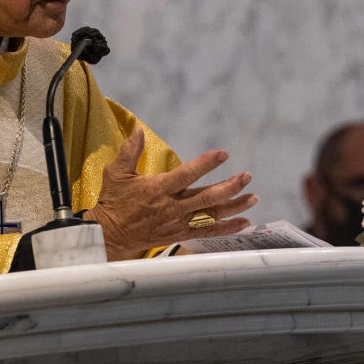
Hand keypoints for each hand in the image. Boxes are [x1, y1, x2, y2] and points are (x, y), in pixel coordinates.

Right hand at [83, 128, 257, 259]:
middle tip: (247, 176)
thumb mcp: (117, 173)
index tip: (223, 154)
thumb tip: (138, 130)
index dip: (206, 164)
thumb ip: (130, 151)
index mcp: (159, 188)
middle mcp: (173, 206)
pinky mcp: (180, 234)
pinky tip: (244, 222)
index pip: (187, 174)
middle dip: (230, 186)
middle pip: (207, 197)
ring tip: (253, 197)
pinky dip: (227, 228)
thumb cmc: (114, 201)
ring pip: (212, 214)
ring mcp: (178, 222)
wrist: (110, 233)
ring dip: (234, 206)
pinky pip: (208, 232)